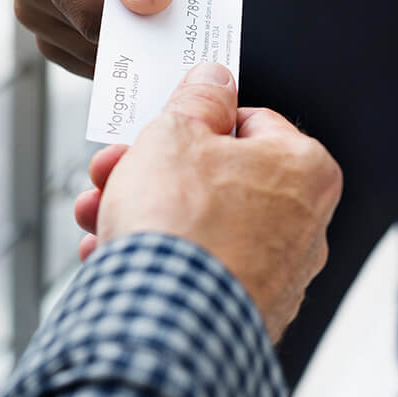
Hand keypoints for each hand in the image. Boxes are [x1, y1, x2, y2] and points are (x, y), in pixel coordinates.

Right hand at [0, 0, 243, 76]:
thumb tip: (145, 0)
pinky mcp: (52, 30)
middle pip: (98, 33)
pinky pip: (104, 56)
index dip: (150, 6)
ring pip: (105, 51)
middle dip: (167, 10)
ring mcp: (33, 7)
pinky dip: (149, 36)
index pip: (90, 6)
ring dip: (164, 23)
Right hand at [74, 62, 342, 341]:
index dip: (189, 121)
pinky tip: (111, 252)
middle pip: (213, 176)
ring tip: (96, 213)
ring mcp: (274, 272)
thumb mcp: (175, 132)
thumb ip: (197, 98)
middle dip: (150, 171)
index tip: (156, 128)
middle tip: (111, 169)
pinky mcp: (243, 309)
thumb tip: (213, 77)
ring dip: (140, 211)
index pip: (246, 121)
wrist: (167, 319)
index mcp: (301, 168)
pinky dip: (153, 256)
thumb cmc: (180, 223)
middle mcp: (301, 222)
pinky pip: (192, 268)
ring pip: (196, 223)